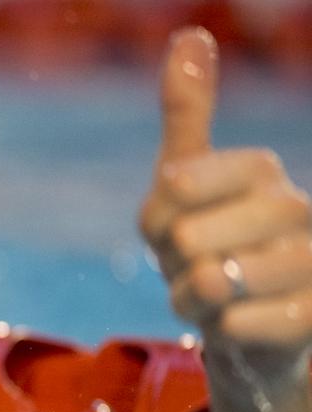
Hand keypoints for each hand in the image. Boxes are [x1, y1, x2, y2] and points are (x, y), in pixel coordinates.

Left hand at [139, 28, 311, 354]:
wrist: (245, 324)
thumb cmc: (207, 245)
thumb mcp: (182, 182)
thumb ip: (187, 114)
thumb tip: (191, 36)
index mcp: (259, 172)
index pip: (180, 181)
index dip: (159, 215)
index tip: (171, 220)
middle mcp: (294, 209)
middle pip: (189, 239)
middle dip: (172, 268)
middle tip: (195, 268)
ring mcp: (309, 262)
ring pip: (211, 282)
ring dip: (191, 301)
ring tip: (214, 297)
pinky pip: (236, 323)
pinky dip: (218, 331)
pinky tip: (233, 324)